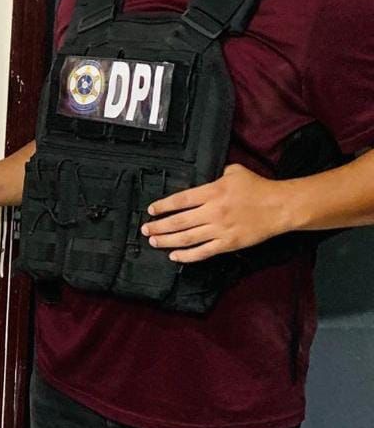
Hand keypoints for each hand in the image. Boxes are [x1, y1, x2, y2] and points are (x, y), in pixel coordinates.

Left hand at [143, 164, 292, 262]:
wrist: (281, 206)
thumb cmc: (258, 187)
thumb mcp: (235, 171)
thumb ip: (217, 174)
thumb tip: (205, 178)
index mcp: (212, 192)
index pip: (181, 200)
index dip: (163, 206)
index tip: (151, 210)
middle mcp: (213, 211)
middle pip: (179, 221)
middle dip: (159, 226)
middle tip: (145, 229)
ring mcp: (220, 229)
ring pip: (187, 238)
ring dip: (167, 241)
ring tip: (154, 241)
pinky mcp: (229, 243)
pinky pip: (204, 252)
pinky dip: (187, 255)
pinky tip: (175, 256)